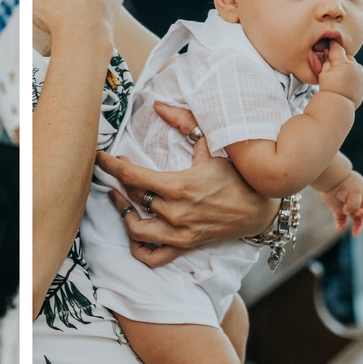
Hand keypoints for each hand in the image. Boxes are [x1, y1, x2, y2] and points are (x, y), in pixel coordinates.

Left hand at [97, 102, 278, 265]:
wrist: (260, 208)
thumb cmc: (237, 176)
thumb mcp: (213, 144)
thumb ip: (185, 122)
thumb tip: (158, 106)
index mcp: (178, 186)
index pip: (130, 176)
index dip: (111, 165)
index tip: (102, 158)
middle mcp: (174, 212)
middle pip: (131, 198)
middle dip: (119, 182)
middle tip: (117, 172)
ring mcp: (178, 233)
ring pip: (135, 230)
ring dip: (123, 214)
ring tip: (121, 201)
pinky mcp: (184, 247)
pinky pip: (152, 257)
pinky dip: (138, 248)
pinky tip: (136, 233)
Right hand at [316, 41, 362, 106]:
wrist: (337, 106)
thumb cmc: (327, 90)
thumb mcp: (323, 74)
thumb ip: (326, 61)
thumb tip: (328, 52)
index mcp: (343, 63)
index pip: (337, 49)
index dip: (333, 45)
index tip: (330, 41)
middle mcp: (354, 67)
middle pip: (347, 57)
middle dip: (341, 59)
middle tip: (332, 66)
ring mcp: (361, 75)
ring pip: (354, 65)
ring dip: (348, 67)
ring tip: (339, 76)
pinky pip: (358, 74)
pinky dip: (353, 75)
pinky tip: (345, 81)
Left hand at [321, 170, 362, 236]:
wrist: (331, 178)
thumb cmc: (346, 181)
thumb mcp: (355, 190)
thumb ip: (355, 203)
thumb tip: (348, 213)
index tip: (357, 212)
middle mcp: (359, 202)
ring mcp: (348, 206)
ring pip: (355, 219)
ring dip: (356, 227)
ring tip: (355, 234)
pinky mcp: (338, 209)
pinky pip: (341, 220)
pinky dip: (341, 225)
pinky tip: (339, 228)